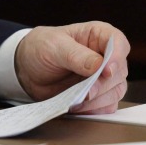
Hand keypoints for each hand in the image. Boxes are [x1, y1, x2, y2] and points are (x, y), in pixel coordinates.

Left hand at [13, 21, 129, 113]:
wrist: (26, 68)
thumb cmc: (40, 48)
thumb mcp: (53, 46)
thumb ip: (76, 55)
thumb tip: (99, 66)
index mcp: (97, 35)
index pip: (118, 42)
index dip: (117, 57)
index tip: (106, 71)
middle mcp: (105, 55)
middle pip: (119, 71)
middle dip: (103, 84)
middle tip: (86, 92)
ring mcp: (103, 76)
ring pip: (116, 91)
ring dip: (99, 100)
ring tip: (77, 101)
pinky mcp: (98, 94)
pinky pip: (107, 106)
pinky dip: (94, 109)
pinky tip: (77, 106)